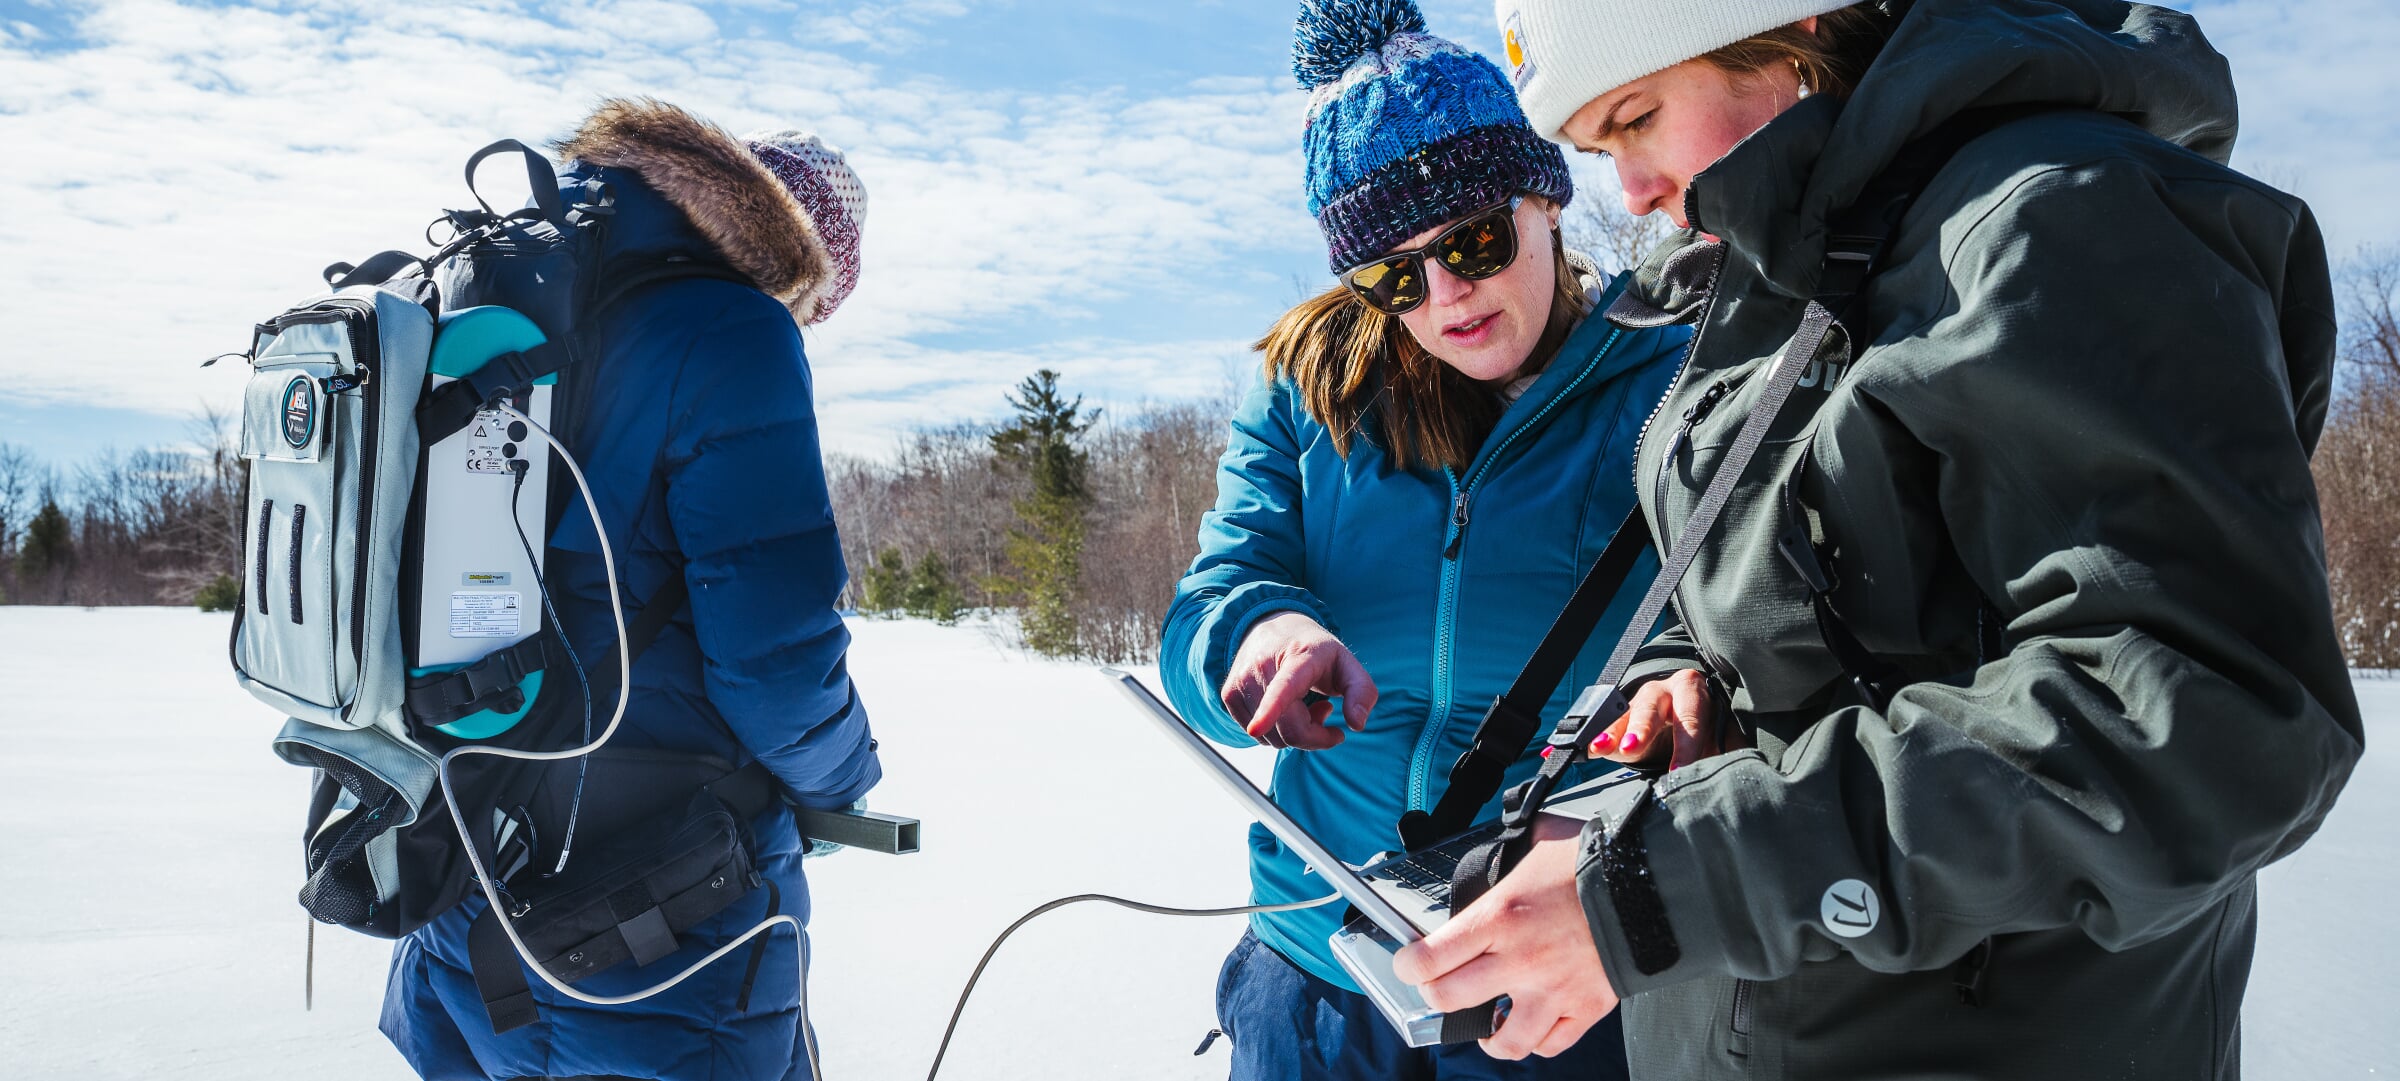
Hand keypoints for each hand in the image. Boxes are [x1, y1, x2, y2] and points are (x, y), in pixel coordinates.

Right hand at [1221, 611, 1377, 750]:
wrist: (1273, 627)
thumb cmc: (1315, 651)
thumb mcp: (1347, 663)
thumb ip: (1362, 692)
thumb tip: (1356, 725)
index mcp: (1297, 658)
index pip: (1284, 688)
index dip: (1270, 710)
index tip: (1256, 727)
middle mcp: (1262, 666)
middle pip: (1287, 728)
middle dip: (1315, 737)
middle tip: (1327, 714)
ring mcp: (1241, 680)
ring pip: (1271, 737)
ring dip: (1295, 734)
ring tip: (1305, 706)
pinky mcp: (1229, 694)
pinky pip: (1256, 736)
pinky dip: (1275, 732)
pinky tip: (1285, 709)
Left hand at [1392, 814, 1618, 1058]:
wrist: (1652, 880)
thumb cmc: (1592, 859)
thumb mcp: (1533, 846)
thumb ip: (1501, 860)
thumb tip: (1485, 860)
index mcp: (1499, 916)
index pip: (1429, 959)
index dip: (1407, 967)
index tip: (1408, 965)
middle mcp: (1520, 960)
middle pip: (1448, 1001)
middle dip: (1435, 997)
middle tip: (1439, 988)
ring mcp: (1553, 990)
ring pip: (1501, 1041)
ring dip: (1485, 1035)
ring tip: (1483, 1024)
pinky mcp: (1586, 1008)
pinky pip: (1550, 1044)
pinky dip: (1535, 1041)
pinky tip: (1528, 1025)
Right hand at [1587, 669, 1739, 769]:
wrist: (1687, 715)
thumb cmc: (1706, 727)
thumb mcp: (1721, 735)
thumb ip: (1728, 750)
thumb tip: (1738, 771)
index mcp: (1691, 690)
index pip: (1690, 717)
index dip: (1685, 746)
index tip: (1678, 772)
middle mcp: (1660, 692)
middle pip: (1649, 707)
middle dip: (1641, 728)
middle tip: (1633, 748)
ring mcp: (1635, 705)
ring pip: (1621, 717)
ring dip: (1611, 734)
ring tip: (1599, 748)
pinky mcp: (1618, 723)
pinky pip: (1603, 730)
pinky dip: (1592, 740)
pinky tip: (1577, 750)